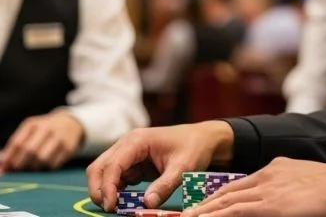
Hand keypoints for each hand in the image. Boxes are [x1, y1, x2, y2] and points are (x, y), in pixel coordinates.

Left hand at [1, 110, 84, 170]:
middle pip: (30, 150)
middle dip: (20, 164)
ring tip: (33, 165)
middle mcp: (48, 128)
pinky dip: (46, 167)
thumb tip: (2, 165)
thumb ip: (15, 146)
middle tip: (18, 168)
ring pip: (42, 159)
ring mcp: (60, 138)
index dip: (9, 157)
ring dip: (34, 166)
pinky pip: (53, 164)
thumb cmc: (43, 130)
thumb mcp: (29, 131)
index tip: (6, 166)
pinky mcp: (70, 148)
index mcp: (34, 124)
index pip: (18, 142)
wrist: (71, 123)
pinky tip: (46, 162)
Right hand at [86, 121, 234, 212]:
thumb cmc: (194, 148)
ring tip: (117, 207)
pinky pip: (116, 177)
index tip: (112, 207)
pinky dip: (115, 190)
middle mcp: (127, 144)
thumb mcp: (183, 167)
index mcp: (137, 141)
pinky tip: (124, 201)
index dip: (107, 187)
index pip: (112, 165)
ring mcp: (128, 152)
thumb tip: (147, 204)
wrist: (203, 139)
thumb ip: (165, 185)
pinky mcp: (132, 162)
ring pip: (104, 172)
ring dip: (105, 190)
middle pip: (99, 167)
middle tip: (110, 209)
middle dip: (99, 189)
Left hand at [182, 158, 325, 216]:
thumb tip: (282, 203)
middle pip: (228, 192)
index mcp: (276, 169)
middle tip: (185, 215)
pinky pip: (236, 211)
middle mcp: (268, 176)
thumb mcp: (305, 184)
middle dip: (204, 206)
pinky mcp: (271, 205)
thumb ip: (288, 191)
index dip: (219, 197)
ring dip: (205, 213)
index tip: (204, 207)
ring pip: (227, 203)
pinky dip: (217, 216)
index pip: (240, 186)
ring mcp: (268, 190)